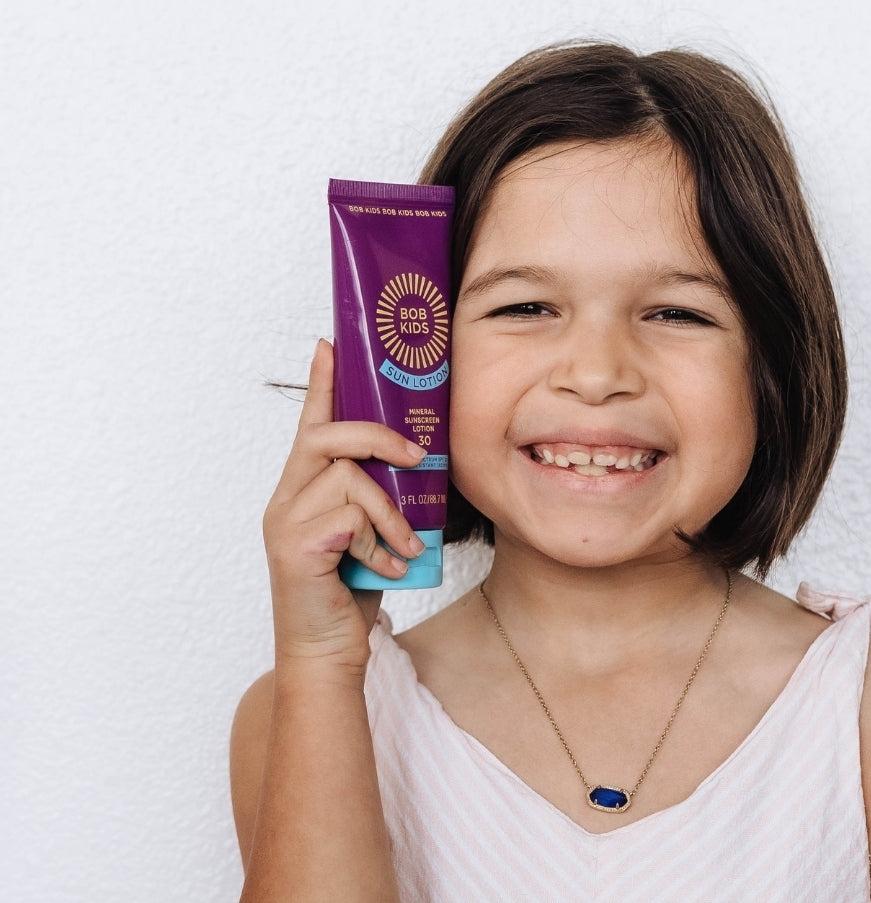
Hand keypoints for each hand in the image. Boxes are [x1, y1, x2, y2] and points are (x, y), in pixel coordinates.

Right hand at [262, 339, 426, 676]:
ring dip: (391, 511)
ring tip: (407, 546)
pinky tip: (388, 569)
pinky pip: (350, 519)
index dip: (321, 383)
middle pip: (327, 436)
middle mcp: (286, 497)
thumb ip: (379, 497)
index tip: (330, 344)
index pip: (312, 423)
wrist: (327, 651)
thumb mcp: (372, 532)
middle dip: (378, 436)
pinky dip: (379, 543)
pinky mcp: (295, 548)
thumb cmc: (352, 589)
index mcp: (304, 488)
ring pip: (348, 478)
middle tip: (417, 454)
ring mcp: (285, 522)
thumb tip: (420, 463)